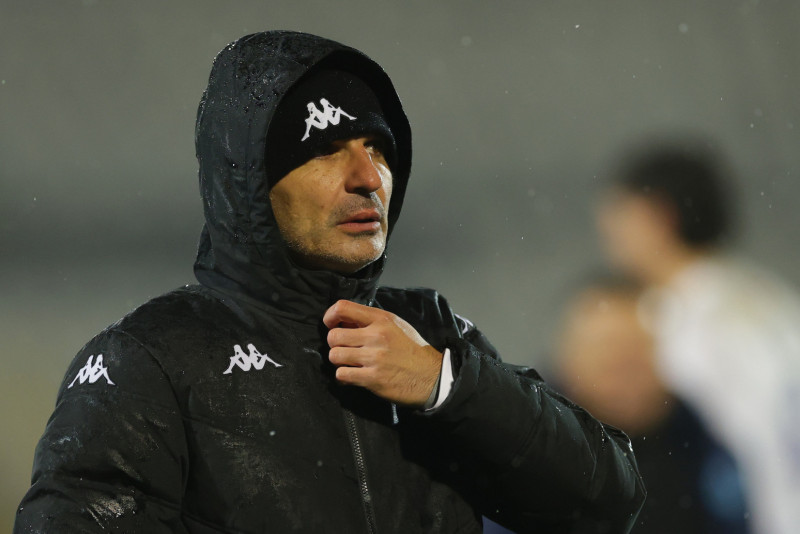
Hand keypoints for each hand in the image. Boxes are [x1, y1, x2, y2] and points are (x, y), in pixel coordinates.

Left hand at [323, 300, 443, 407]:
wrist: (431, 376)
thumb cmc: (411, 349)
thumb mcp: (395, 325)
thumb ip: (370, 321)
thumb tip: (342, 322)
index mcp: (381, 319)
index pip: (342, 307)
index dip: (330, 316)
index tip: (331, 324)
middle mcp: (376, 336)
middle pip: (333, 335)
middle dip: (334, 344)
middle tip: (345, 349)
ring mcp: (374, 357)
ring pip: (334, 356)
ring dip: (339, 361)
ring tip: (350, 363)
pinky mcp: (373, 378)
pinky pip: (342, 375)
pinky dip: (344, 377)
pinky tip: (354, 376)